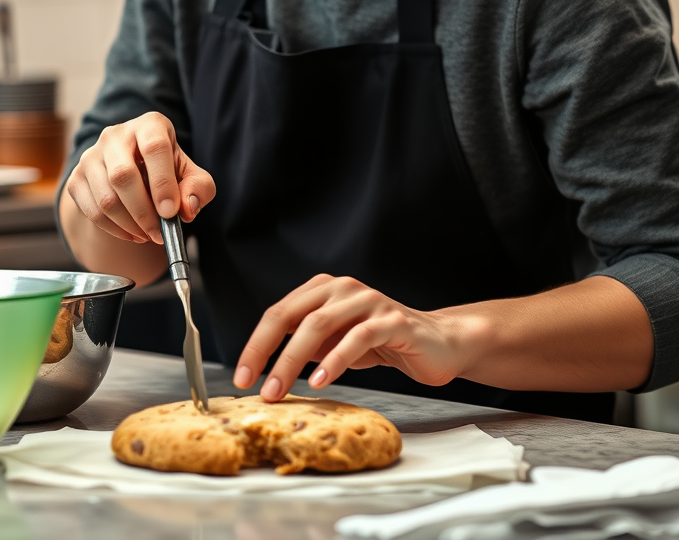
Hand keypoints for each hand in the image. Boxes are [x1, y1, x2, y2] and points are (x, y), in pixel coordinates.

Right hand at [65, 112, 215, 245]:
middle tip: (159, 233)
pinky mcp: (76, 178)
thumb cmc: (167, 171)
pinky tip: (132, 233)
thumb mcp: (191, 175)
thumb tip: (187, 208)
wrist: (134, 173)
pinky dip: (114, 230)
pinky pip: (92, 211)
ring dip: (129, 225)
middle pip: (123, 175)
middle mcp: (115, 135)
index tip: (170, 212)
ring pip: (106, 198)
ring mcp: (91, 156)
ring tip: (148, 234)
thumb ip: (198, 189)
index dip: (163, 183)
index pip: (154, 148)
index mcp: (150, 125)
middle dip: (143, 212)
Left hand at [233, 275, 464, 400]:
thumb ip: (305, 345)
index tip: (241, 375)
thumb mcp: (335, 343)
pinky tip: (320, 381)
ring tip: (280, 389)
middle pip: (293, 316)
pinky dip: (335, 359)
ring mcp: (367, 301)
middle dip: (269, 353)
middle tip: (256, 386)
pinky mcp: (392, 319)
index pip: (278, 313)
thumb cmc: (381, 342)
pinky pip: (358, 337)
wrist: (436, 343)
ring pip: (320, 324)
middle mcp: (342, 288)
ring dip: (294, 359)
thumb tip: (264, 368)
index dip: (256, 344)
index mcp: (323, 289)